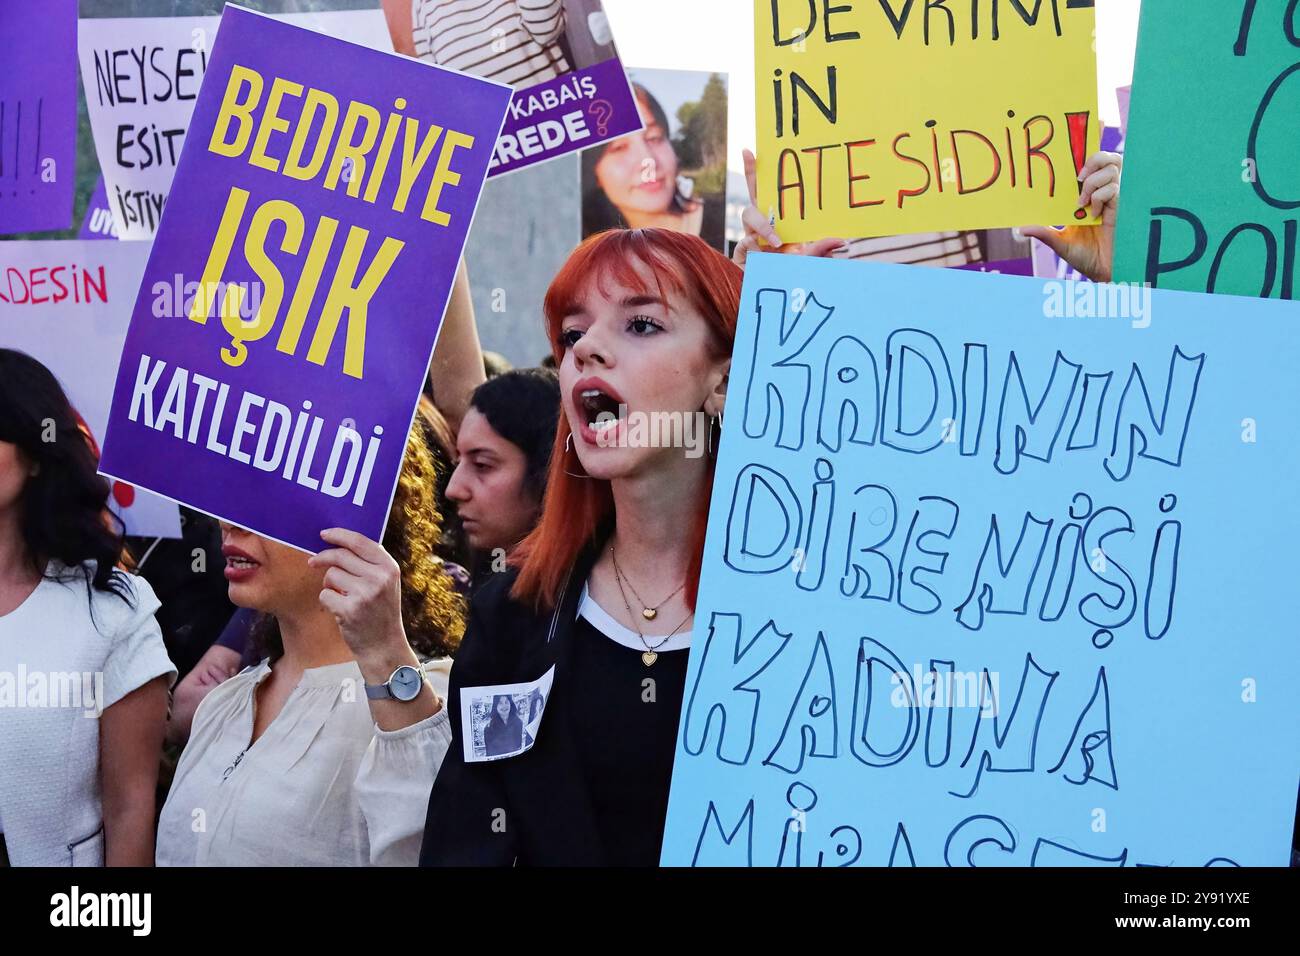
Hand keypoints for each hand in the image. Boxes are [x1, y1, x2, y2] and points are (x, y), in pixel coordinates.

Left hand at [310, 528, 409, 665]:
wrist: (384, 646)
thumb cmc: (380, 611)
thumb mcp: (386, 583)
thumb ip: (370, 563)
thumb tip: (340, 543)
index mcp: (389, 568)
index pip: (360, 542)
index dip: (339, 535)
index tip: (324, 534)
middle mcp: (379, 578)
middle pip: (340, 556)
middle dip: (322, 557)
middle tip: (312, 562)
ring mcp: (365, 593)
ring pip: (330, 575)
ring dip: (329, 585)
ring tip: (341, 597)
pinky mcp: (349, 609)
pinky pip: (325, 594)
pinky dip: (327, 601)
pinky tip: (340, 610)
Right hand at [733, 148, 845, 267]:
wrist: (773, 297)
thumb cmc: (790, 279)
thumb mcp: (808, 261)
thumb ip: (821, 250)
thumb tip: (840, 240)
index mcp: (778, 224)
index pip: (770, 194)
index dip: (759, 173)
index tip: (752, 149)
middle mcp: (762, 227)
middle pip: (753, 194)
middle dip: (750, 173)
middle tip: (747, 152)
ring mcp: (750, 239)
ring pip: (749, 214)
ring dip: (762, 225)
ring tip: (775, 242)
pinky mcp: (740, 253)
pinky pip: (745, 242)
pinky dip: (755, 250)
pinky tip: (762, 259)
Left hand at [1020, 150, 1122, 282]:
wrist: (1104, 272)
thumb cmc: (1085, 257)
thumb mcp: (1059, 242)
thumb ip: (1043, 232)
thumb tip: (1020, 228)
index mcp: (1086, 195)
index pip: (1089, 165)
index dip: (1086, 147)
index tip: (1077, 138)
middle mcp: (1101, 192)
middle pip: (1107, 157)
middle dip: (1093, 158)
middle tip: (1078, 177)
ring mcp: (1114, 197)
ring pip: (1113, 166)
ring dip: (1094, 180)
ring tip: (1082, 201)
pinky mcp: (1123, 205)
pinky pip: (1114, 187)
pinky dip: (1100, 196)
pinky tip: (1094, 214)